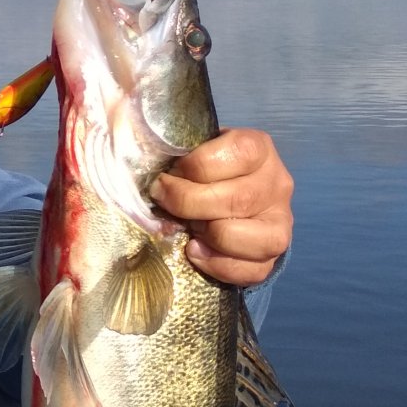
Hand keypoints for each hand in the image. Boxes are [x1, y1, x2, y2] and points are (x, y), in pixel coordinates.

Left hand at [151, 129, 292, 287]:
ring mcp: (281, 221)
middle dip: (188, 204)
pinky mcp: (275, 254)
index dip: (195, 166)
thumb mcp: (196, 149)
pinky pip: (251, 270)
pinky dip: (216, 265)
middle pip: (236, 199)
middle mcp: (277, 183)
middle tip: (165, 203)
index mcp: (258, 148)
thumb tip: (125, 137)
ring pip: (245, 236)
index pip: (237, 152)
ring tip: (189, 228)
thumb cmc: (206, 171)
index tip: (168, 174)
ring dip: (206, 236)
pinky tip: (196, 251)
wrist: (236, 202)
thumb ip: (174, 148)